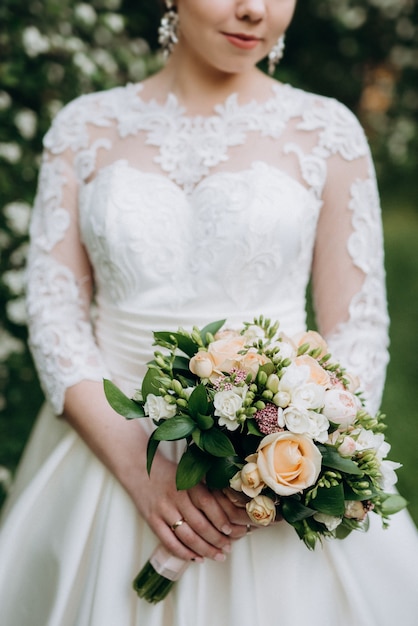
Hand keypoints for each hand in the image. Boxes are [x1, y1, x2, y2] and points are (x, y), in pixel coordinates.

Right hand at [133, 454, 250, 562]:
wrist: (138, 467)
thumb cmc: (169, 472)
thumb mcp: (188, 474)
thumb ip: (206, 488)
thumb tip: (231, 507)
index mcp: (188, 482)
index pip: (208, 503)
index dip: (221, 519)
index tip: (231, 530)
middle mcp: (176, 496)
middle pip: (199, 524)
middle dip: (216, 540)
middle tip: (227, 548)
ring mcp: (162, 509)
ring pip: (186, 536)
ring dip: (204, 550)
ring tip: (216, 556)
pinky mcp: (151, 519)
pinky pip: (168, 541)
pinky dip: (183, 553)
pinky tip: (195, 557)